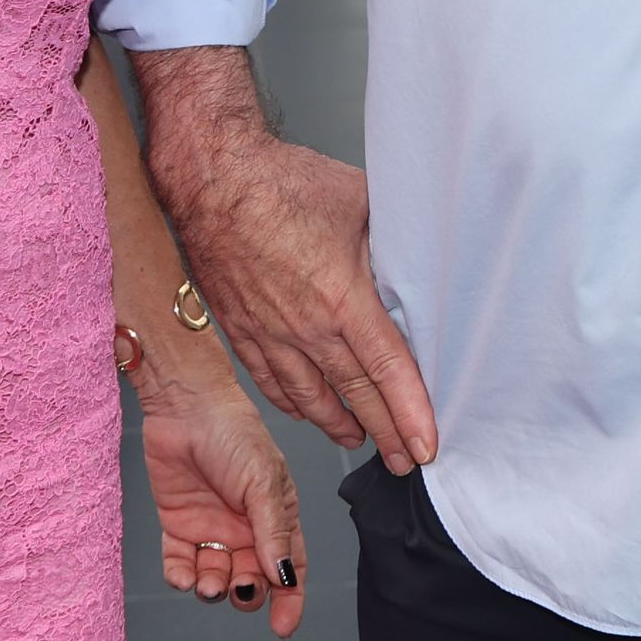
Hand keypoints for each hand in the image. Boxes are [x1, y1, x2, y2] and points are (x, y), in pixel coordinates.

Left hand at [138, 376, 309, 636]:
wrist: (185, 407)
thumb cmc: (234, 433)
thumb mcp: (263, 481)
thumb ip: (273, 531)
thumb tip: (284, 577)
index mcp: (277, 516)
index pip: (291, 567)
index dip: (290, 599)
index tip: (284, 627)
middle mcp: (246, 528)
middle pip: (252, 579)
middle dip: (247, 593)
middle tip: (239, 587)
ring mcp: (212, 529)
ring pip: (216, 577)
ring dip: (213, 589)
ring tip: (208, 583)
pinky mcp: (179, 526)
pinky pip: (181, 564)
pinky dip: (181, 577)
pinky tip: (182, 576)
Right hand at [164, 124, 436, 471]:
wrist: (214, 180)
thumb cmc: (284, 184)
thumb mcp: (360, 205)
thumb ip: (389, 244)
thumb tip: (415, 261)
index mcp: (342, 298)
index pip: (387, 369)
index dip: (410, 412)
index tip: (427, 444)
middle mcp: (306, 328)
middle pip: (355, 395)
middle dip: (386, 433)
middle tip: (407, 459)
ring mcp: (270, 334)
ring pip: (312, 397)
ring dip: (341, 425)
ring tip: (363, 442)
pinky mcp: (242, 330)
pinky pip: (272, 381)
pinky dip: (295, 404)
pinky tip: (308, 413)